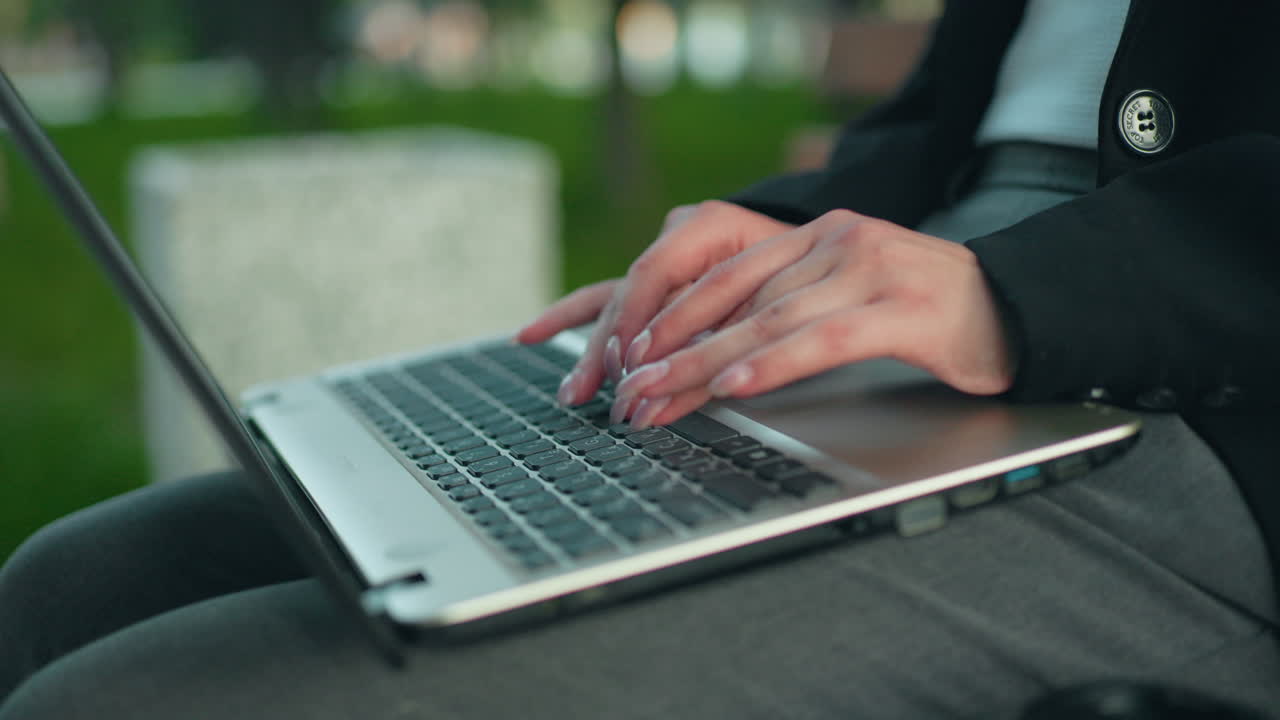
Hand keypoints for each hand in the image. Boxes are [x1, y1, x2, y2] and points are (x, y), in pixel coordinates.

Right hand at [516, 201, 795, 404]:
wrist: (825, 251)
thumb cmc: (808, 273)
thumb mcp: (780, 300)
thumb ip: (728, 341)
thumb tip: (680, 390)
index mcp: (710, 226)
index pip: (654, 274)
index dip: (635, 323)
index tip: (629, 367)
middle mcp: (679, 236)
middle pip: (629, 295)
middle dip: (610, 351)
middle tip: (597, 396)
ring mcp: (664, 258)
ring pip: (614, 302)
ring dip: (590, 350)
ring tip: (572, 393)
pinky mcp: (658, 281)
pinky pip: (607, 298)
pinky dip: (572, 320)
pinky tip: (530, 336)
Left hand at [609, 209, 1016, 428]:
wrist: (1019, 309)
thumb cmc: (927, 316)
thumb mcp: (850, 299)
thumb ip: (792, 311)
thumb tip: (714, 357)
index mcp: (820, 235)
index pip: (728, 276)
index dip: (673, 316)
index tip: (629, 356)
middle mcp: (839, 242)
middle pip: (737, 299)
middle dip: (674, 348)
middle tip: (629, 389)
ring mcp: (872, 270)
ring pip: (769, 320)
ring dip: (705, 364)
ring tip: (660, 394)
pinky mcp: (903, 309)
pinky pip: (823, 339)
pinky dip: (773, 364)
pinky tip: (736, 385)